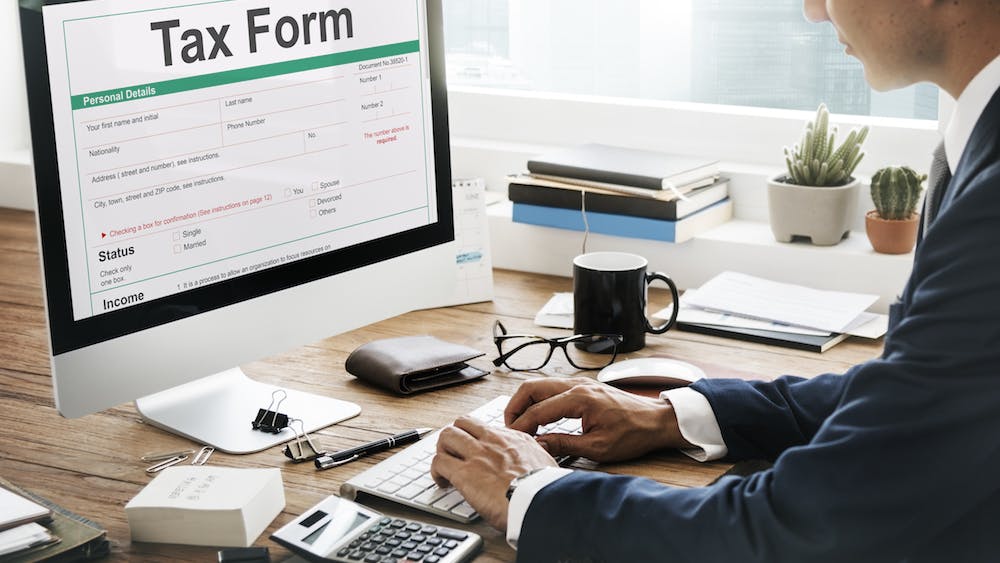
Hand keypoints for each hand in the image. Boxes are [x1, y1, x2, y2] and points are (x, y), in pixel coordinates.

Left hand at [430, 416, 557, 530]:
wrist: (541, 501)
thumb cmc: (545, 489)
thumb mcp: (546, 463)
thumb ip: (536, 456)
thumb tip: (537, 459)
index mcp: (513, 439)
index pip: (485, 427)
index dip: (475, 438)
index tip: (474, 450)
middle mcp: (493, 441)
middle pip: (462, 423)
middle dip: (454, 437)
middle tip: (453, 454)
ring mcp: (477, 454)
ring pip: (447, 436)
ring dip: (442, 451)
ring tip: (444, 467)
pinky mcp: (464, 473)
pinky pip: (439, 462)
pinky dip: (436, 472)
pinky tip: (442, 483)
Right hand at [505, 377, 690, 462]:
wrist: (656, 421)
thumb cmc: (633, 434)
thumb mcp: (598, 447)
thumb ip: (564, 445)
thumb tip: (538, 445)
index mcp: (579, 398)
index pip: (538, 410)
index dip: (521, 426)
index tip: (512, 439)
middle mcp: (577, 385)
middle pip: (531, 388)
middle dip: (515, 407)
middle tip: (510, 428)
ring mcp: (580, 383)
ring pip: (540, 385)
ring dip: (526, 402)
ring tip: (521, 424)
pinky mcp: (583, 387)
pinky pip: (552, 388)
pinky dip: (539, 400)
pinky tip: (538, 417)